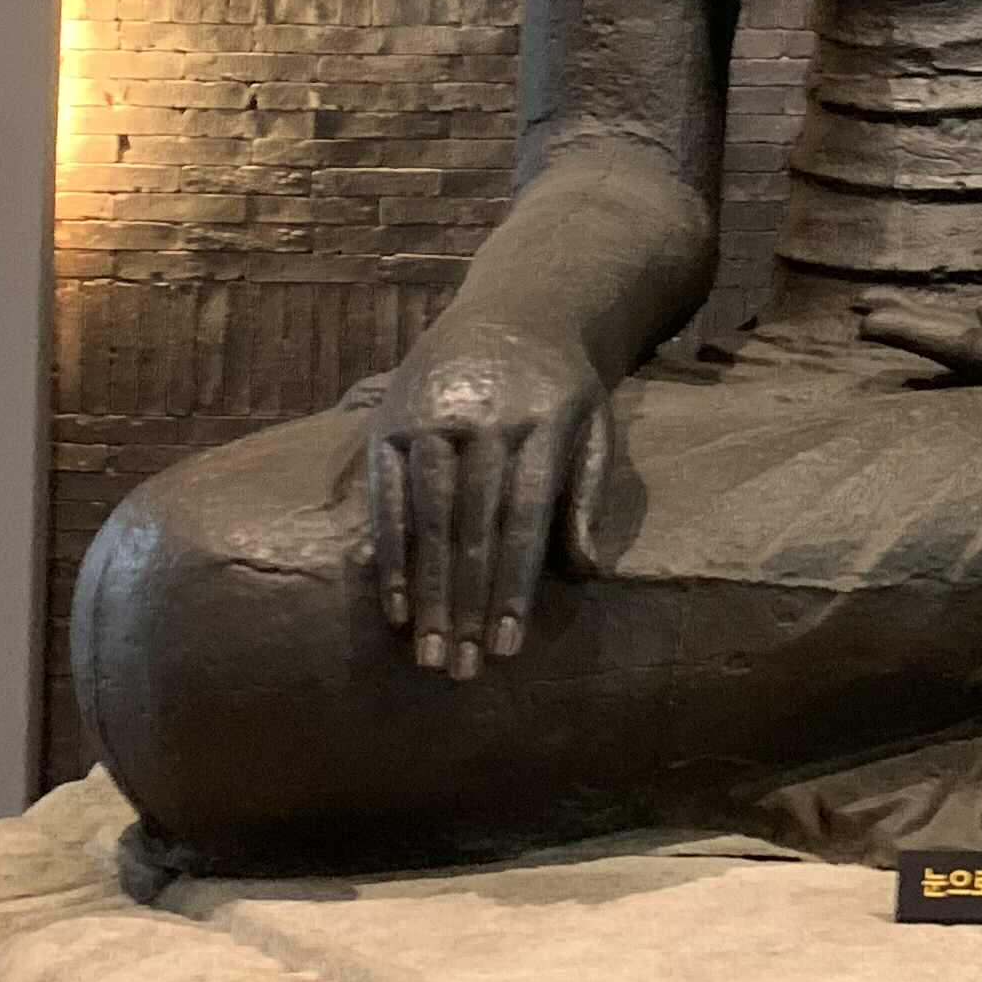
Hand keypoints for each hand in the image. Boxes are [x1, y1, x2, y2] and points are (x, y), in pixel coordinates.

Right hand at [362, 318, 609, 677]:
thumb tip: (586, 575)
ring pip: (426, 519)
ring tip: (428, 653)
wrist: (515, 310)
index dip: (514, 587)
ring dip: (426, 593)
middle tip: (460, 671)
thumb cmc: (562, 389)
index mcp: (542, 423)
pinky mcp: (388, 423)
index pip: (526, 519)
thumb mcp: (596, 427)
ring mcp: (429, 419)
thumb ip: (588, 498)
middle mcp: (481, 421)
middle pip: (472, 528)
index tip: (506, 647)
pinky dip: (389, 555)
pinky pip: (385, 498)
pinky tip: (394, 605)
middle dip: (466, 605)